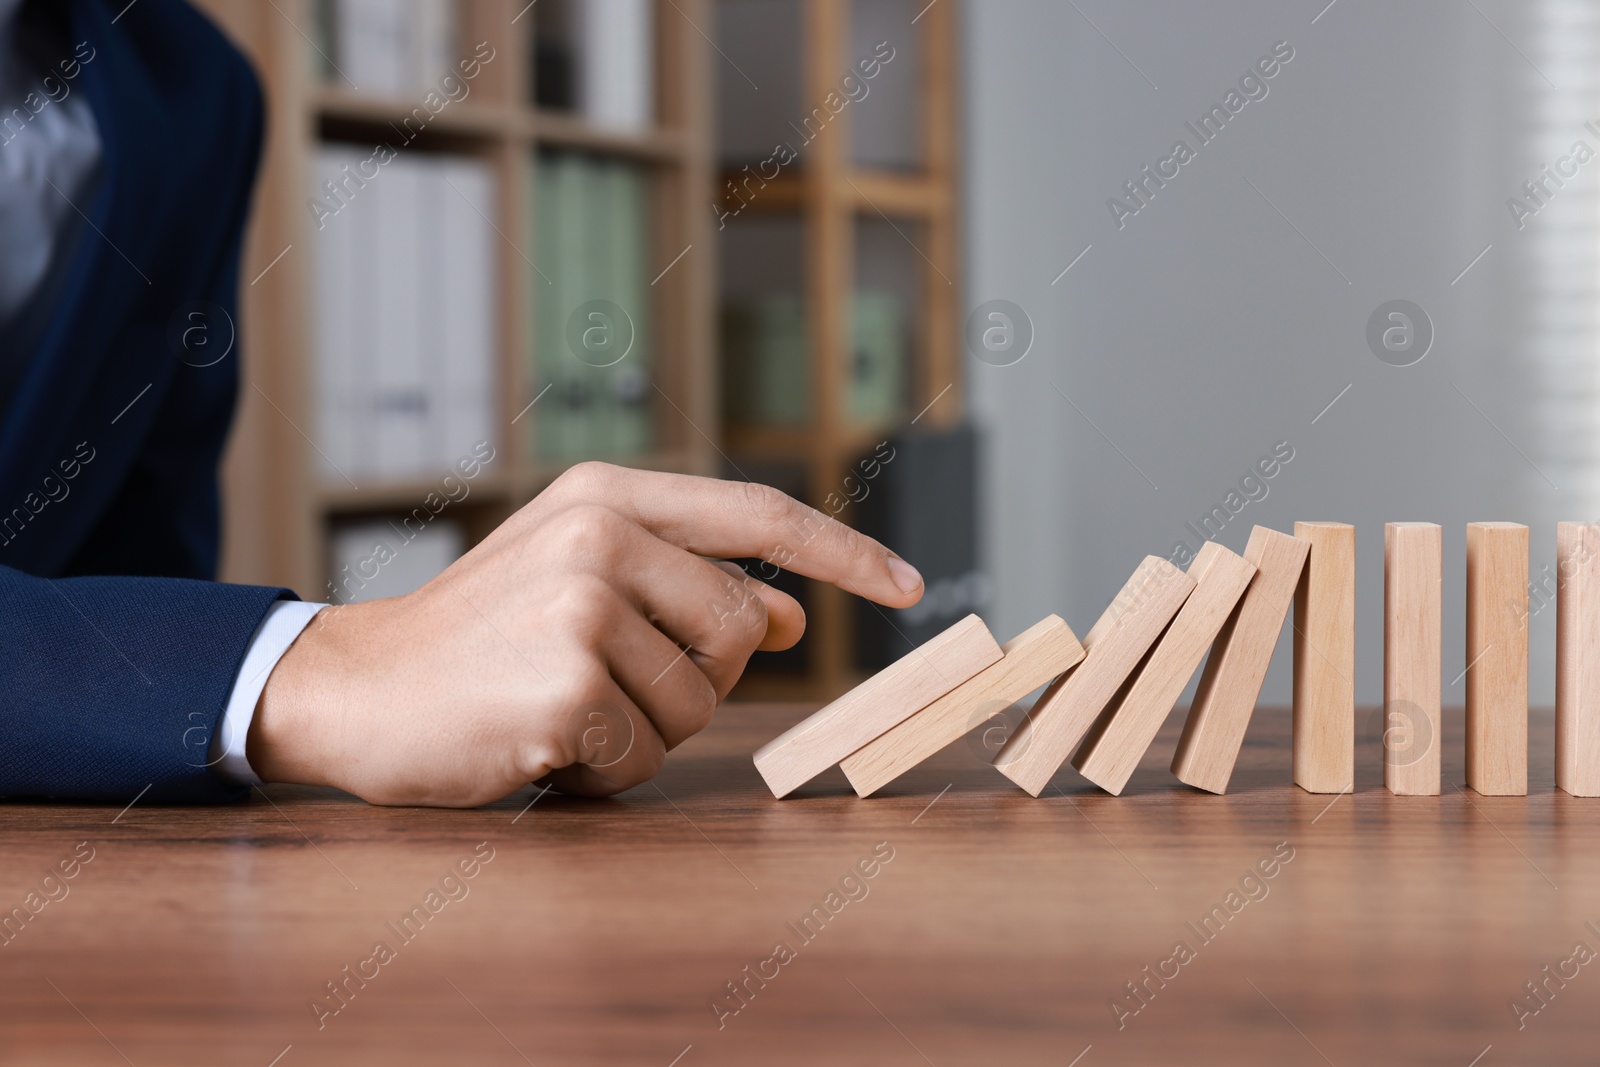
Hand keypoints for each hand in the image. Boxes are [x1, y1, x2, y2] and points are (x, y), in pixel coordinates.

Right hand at [248, 462, 923, 805]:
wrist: (354, 687)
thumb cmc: (479, 637)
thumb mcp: (582, 583)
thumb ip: (687, 585)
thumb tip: (785, 613)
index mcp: (607, 496)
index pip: (758, 512)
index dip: (841, 552)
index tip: (907, 583)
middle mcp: (600, 536)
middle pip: (737, 628)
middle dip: (690, 677)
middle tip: (602, 681)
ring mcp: (583, 607)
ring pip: (699, 700)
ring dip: (643, 731)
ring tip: (562, 709)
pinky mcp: (569, 685)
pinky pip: (644, 755)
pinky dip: (604, 773)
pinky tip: (541, 745)